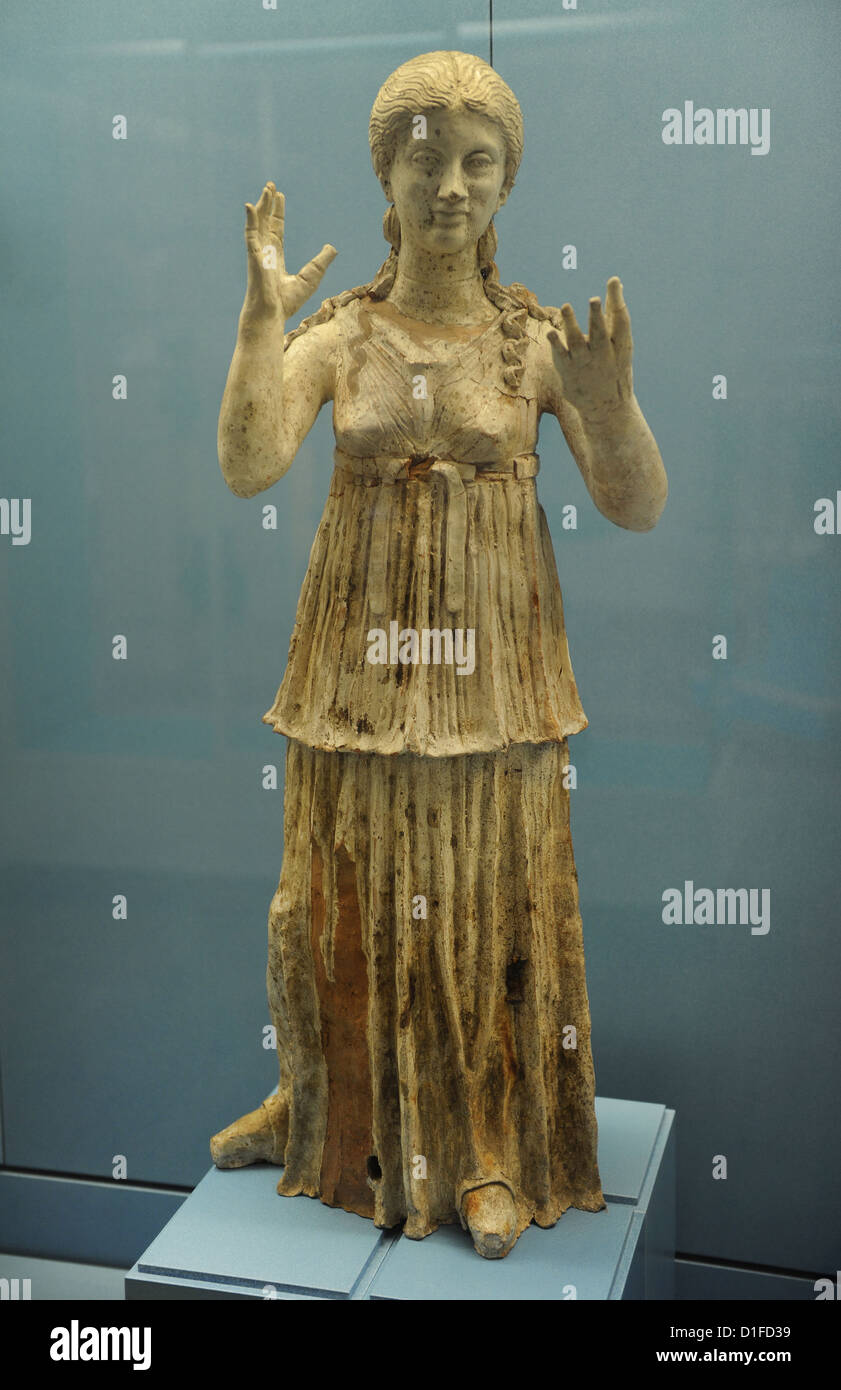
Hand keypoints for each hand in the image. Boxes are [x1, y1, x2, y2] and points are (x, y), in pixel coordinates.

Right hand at [242, 181, 336, 325]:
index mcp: (277, 256)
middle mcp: (266, 251)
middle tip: (271, 185)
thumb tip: (332, 248)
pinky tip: (249, 206)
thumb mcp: (311, 277)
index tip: (280, 197)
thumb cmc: (288, 303)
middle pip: (266, 222)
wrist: (272, 314)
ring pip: (258, 223)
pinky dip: (250, 219)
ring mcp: (258, 252)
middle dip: (268, 204)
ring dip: (261, 205)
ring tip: (266, 188)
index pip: (277, 229)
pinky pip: (250, 234)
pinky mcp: (253, 255)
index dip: (278, 213)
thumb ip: (321, 261)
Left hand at [547, 277, 632, 426]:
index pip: (621, 321)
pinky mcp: (568, 370)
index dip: (616, 300)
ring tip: (566, 306)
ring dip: (571, 324)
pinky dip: (556, 344)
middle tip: (594, 299)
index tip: (613, 281)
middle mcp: (604, 354)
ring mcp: (585, 363)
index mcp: (620, 345)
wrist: (607, 406)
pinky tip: (550, 332)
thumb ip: (614, 312)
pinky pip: (561, 355)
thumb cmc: (613, 364)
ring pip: (577, 342)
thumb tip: (615, 281)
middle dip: (597, 317)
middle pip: (600, 333)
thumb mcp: (620, 341)